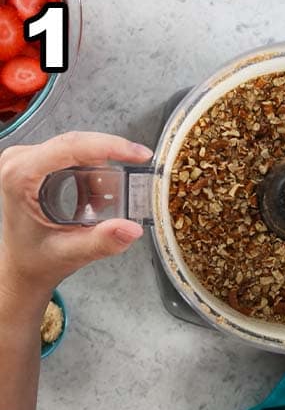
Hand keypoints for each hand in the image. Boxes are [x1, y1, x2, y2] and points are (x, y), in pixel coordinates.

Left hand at [0, 132, 151, 318]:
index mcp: (20, 175)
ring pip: (79, 151)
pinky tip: (94, 201)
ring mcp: (28, 160)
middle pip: (77, 144)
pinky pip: (75, 159)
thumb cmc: (36, 258)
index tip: (139, 154)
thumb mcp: (70, 252)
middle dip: (112, 160)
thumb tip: (132, 229)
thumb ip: (101, 241)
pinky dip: (93, 178)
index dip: (110, 147)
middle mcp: (20, 161)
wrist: (22, 265)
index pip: (71, 147)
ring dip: (101, 175)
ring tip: (104, 206)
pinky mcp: (38, 164)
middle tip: (139, 175)